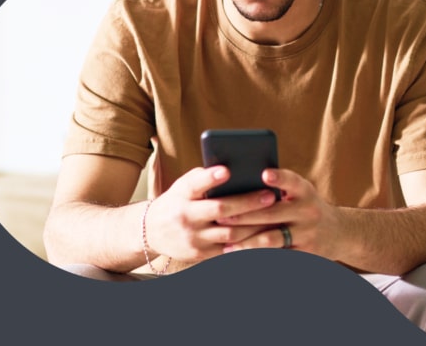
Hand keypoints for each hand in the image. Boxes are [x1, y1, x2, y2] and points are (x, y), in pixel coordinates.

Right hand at [143, 165, 283, 262]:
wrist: (151, 231)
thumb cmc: (176, 202)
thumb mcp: (182, 187)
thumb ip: (203, 179)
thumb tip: (234, 170)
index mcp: (181, 195)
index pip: (196, 184)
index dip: (211, 178)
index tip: (227, 170)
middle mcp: (186, 216)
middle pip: (221, 210)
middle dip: (248, 203)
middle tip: (270, 196)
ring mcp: (194, 238)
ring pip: (230, 234)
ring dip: (255, 226)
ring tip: (275, 218)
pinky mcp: (200, 255)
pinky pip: (229, 251)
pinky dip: (248, 245)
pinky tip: (264, 238)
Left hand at [214, 168, 342, 256]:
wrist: (340, 233)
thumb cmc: (305, 207)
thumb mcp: (299, 193)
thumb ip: (277, 189)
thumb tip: (236, 184)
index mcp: (304, 191)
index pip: (292, 181)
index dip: (279, 178)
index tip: (264, 174)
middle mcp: (308, 211)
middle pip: (271, 214)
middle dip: (243, 217)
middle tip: (220, 218)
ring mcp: (308, 234)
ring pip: (272, 239)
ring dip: (247, 243)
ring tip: (227, 246)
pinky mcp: (306, 254)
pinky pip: (278, 257)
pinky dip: (258, 259)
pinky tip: (242, 260)